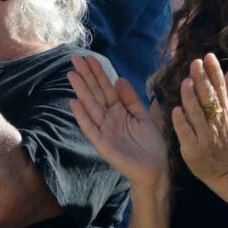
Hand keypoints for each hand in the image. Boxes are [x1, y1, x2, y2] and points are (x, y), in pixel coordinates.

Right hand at [68, 54, 167, 191]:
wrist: (156, 170)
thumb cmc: (150, 145)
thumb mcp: (143, 117)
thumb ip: (131, 99)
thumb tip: (119, 79)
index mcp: (119, 111)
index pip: (105, 88)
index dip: (97, 73)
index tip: (88, 58)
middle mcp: (108, 118)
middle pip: (95, 93)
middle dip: (86, 76)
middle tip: (75, 59)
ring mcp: (104, 131)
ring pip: (90, 107)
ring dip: (81, 91)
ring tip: (71, 75)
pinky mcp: (102, 144)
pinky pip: (90, 128)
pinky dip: (82, 117)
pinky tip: (74, 103)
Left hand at [171, 54, 227, 188]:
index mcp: (226, 111)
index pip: (220, 88)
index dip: (214, 72)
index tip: (208, 56)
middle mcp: (216, 121)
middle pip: (209, 98)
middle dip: (202, 80)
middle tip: (195, 63)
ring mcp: (205, 135)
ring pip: (197, 114)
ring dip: (191, 98)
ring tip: (186, 82)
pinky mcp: (194, 148)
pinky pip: (187, 134)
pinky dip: (183, 123)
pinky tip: (176, 111)